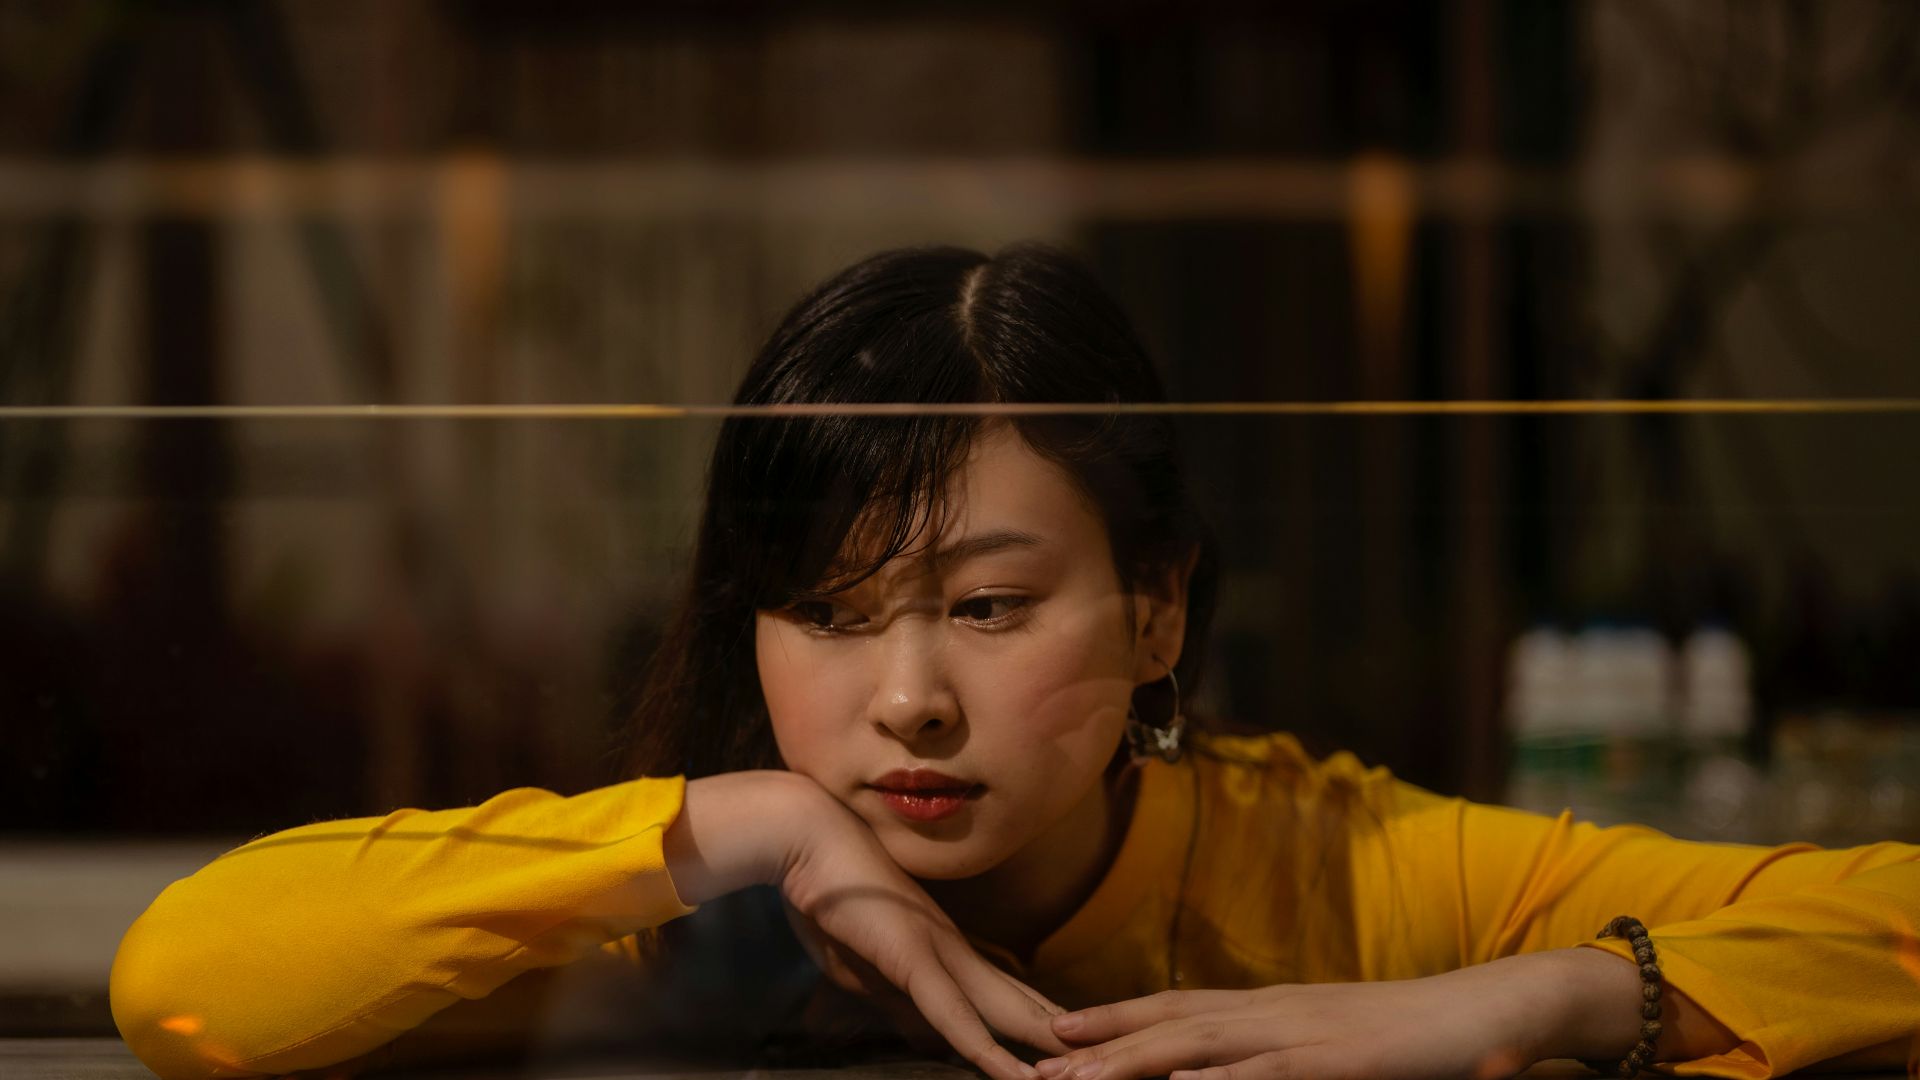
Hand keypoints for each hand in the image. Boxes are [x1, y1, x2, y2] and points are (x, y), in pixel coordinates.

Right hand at [666, 771, 1070, 1079]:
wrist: (807, 835)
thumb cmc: (828, 892)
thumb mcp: (863, 963)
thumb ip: (898, 996)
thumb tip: (921, 1031)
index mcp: (946, 952)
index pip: (1008, 997)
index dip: (1043, 1025)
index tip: (1078, 1050)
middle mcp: (956, 953)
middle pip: (1024, 1005)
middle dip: (1064, 1042)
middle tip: (1111, 1066)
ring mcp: (939, 953)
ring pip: (1006, 1013)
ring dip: (1044, 1052)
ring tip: (1086, 1079)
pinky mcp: (912, 959)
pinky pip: (955, 1015)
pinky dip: (985, 1050)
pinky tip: (1012, 1076)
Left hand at [1034, 957, 1558, 1079]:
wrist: (1494, 1006)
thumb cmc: (1415, 1036)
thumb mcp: (1334, 1044)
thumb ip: (1281, 1053)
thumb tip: (1230, 1069)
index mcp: (1272, 1007)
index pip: (1175, 1007)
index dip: (1112, 1019)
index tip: (1053, 1033)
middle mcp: (1276, 1011)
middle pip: (1172, 1024)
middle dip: (1101, 1046)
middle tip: (1036, 1067)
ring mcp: (1306, 1033)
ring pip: (1204, 1045)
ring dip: (1137, 1060)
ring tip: (1079, 1078)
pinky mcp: (1342, 1061)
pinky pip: (1272, 1071)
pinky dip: (1224, 1079)